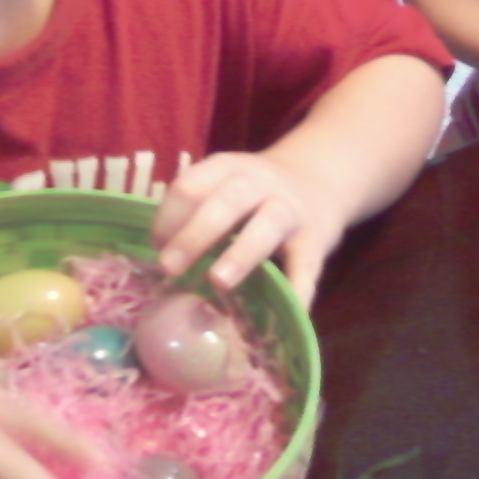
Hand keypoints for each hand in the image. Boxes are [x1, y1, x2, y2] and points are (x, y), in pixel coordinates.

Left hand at [152, 151, 339, 304]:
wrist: (321, 177)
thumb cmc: (256, 191)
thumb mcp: (226, 183)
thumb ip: (197, 209)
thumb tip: (160, 254)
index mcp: (227, 168)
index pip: (191, 185)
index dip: (169, 216)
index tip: (157, 247)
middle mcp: (259, 183)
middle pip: (226, 202)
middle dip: (195, 234)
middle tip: (169, 267)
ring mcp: (290, 209)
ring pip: (267, 226)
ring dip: (241, 254)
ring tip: (218, 282)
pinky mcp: (316, 239)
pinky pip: (306, 265)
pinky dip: (298, 289)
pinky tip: (286, 310)